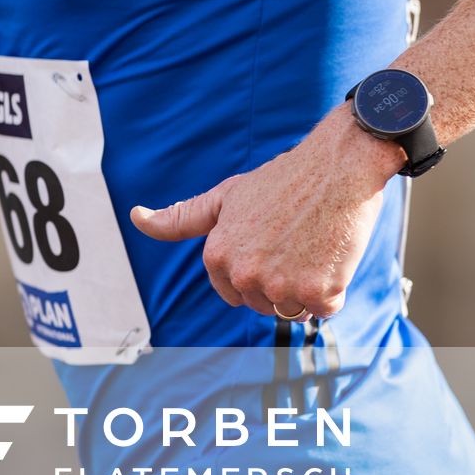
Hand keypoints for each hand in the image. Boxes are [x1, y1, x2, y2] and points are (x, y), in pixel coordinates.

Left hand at [129, 111, 392, 316]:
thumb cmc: (283, 179)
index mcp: (218, 256)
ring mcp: (282, 287)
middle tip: (296, 240)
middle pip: (263, 304)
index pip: (232, 293)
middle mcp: (245, 276)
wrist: (338, 165)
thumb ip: (182, 218)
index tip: (271, 242)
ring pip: (294, 309)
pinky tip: (332, 253)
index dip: (256, 269)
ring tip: (313, 245)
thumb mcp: (225, 197)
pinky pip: (325, 309)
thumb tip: (136, 218)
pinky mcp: (319, 292)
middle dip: (281, 281)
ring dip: (308, 287)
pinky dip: (334, 288)